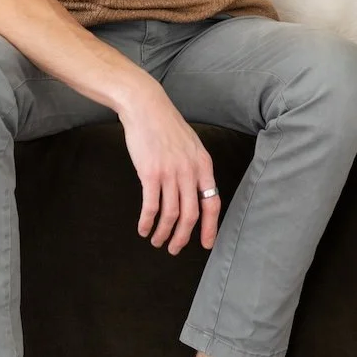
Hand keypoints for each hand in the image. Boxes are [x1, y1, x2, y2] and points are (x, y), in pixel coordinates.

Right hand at [118, 82, 221, 254]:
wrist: (146, 107)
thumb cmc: (166, 125)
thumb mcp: (191, 145)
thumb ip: (194, 168)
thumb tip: (194, 193)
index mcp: (203, 165)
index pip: (213, 203)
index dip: (210, 227)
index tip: (206, 244)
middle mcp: (190, 171)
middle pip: (191, 214)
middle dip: (183, 237)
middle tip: (175, 249)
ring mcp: (170, 172)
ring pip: (171, 214)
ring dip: (163, 232)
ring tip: (156, 241)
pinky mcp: (150, 173)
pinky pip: (151, 206)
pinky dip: (147, 221)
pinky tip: (143, 228)